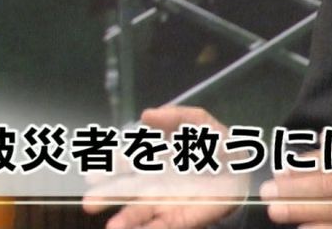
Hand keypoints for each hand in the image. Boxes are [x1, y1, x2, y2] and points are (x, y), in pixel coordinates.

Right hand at [82, 106, 247, 228]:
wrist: (241, 171)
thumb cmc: (215, 144)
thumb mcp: (200, 123)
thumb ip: (176, 116)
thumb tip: (146, 114)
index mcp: (152, 159)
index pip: (126, 163)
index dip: (111, 166)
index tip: (94, 172)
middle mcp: (152, 183)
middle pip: (125, 192)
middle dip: (107, 197)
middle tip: (90, 202)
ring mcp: (163, 203)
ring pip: (139, 214)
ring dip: (126, 221)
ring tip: (113, 227)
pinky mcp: (178, 219)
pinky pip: (162, 227)